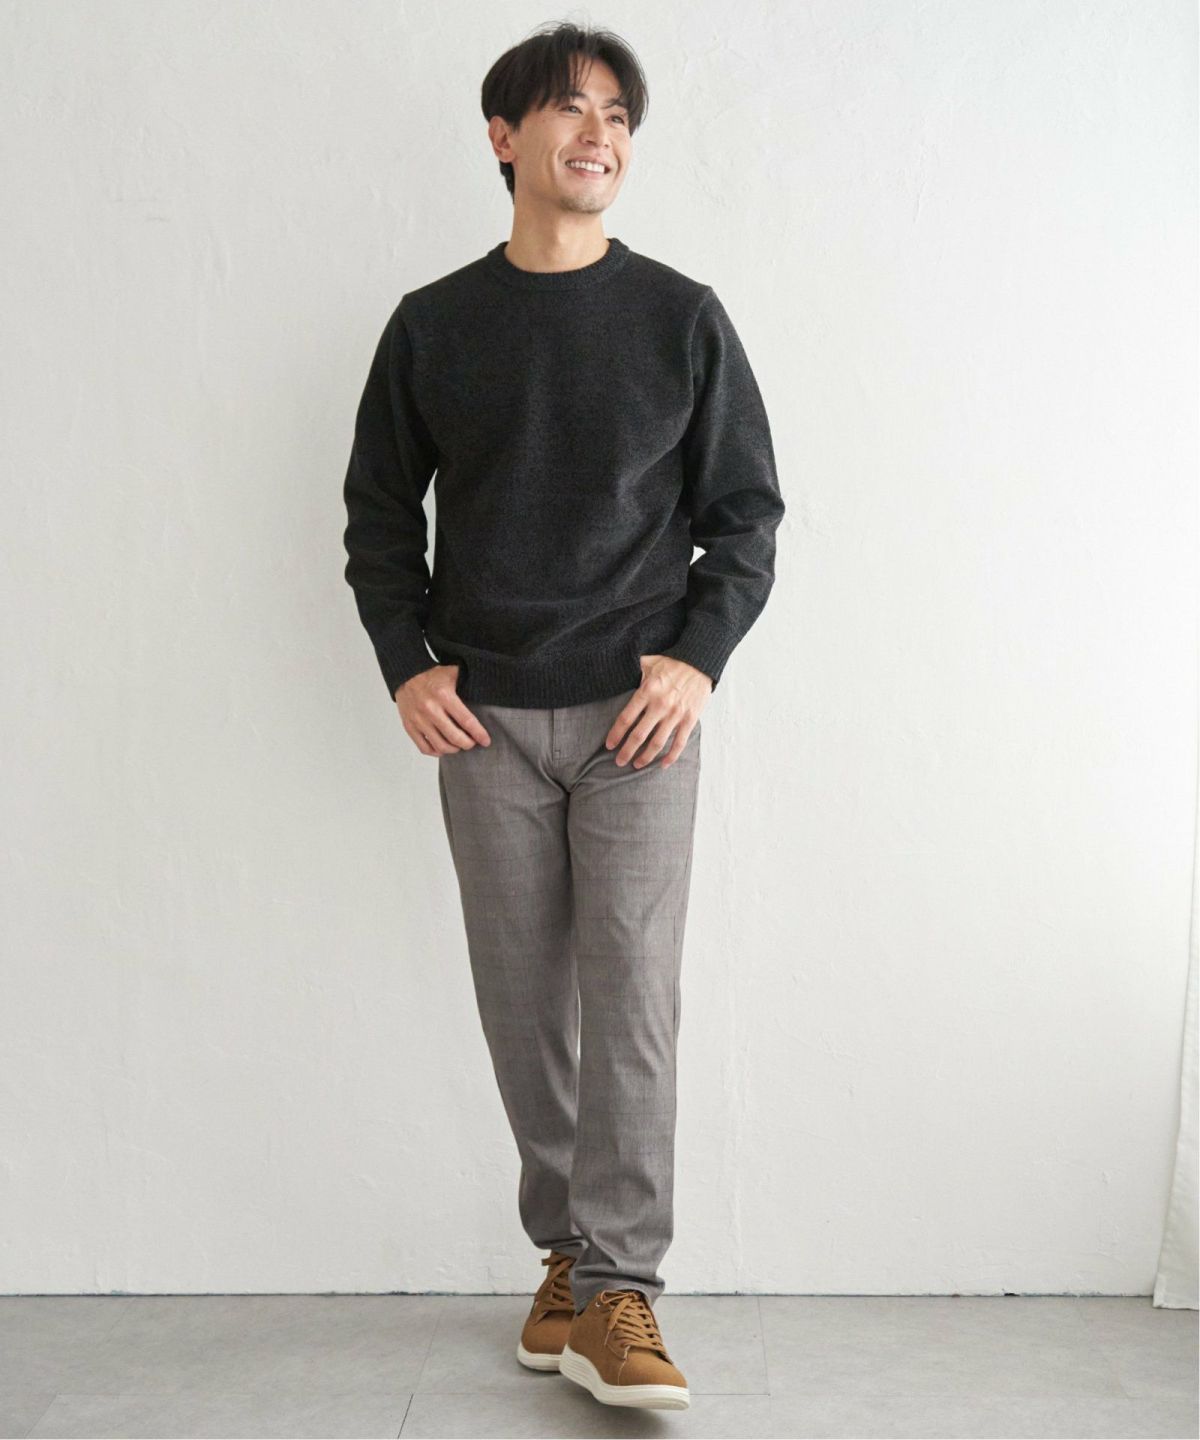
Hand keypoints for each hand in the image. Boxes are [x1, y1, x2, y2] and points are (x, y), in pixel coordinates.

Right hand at [395, 664, 491, 755]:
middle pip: (454, 737)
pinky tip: (443, 748)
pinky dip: (436, 752)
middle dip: (468, 744)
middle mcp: (430, 709)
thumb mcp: (452, 673)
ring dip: (454, 749)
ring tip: (459, 745)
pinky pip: (424, 748)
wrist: (405, 675)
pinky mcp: (409, 726)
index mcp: (443, 695)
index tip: (486, 741)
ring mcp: (418, 720)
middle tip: (472, 743)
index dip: (479, 734)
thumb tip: (487, 689)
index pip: (466, 720)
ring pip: (440, 746)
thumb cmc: (431, 676)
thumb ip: (468, 681)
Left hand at [604, 654, 710, 769]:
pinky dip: (671, 756)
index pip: (626, 718)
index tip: (609, 745)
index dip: (616, 734)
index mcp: (647, 691)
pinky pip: (679, 742)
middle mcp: (660, 705)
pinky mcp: (689, 719)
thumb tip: (616, 671)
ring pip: (657, 743)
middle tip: (619, 761)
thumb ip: (632, 670)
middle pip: (639, 735)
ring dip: (645, 757)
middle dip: (627, 751)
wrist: (700, 662)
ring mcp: (676, 714)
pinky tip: (663, 764)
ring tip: (637, 764)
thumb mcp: (648, 662)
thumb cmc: (672, 663)